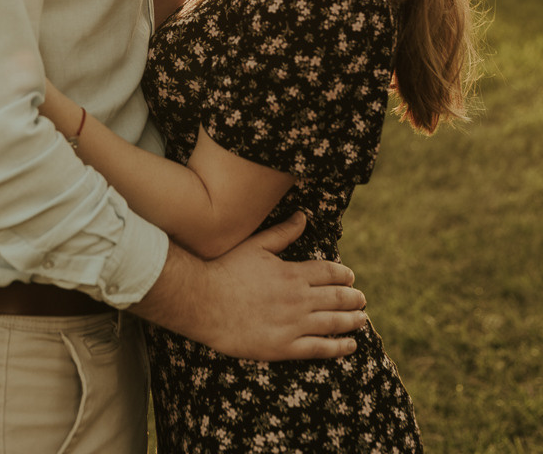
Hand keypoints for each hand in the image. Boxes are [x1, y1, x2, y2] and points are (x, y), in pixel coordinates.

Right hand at [134, 212, 367, 361]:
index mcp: (292, 273)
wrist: (204, 301)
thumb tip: (303, 216)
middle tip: (362, 299)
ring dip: (352, 321)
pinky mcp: (284, 347)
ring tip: (362, 319)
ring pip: (333, 323)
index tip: (351, 277)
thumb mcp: (256, 245)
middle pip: (336, 298)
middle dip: (353, 298)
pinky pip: (319, 349)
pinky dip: (338, 347)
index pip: (329, 273)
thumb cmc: (226, 269)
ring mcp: (293, 325)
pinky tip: (349, 346)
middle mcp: (298, 299)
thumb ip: (283, 232)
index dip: (344, 275)